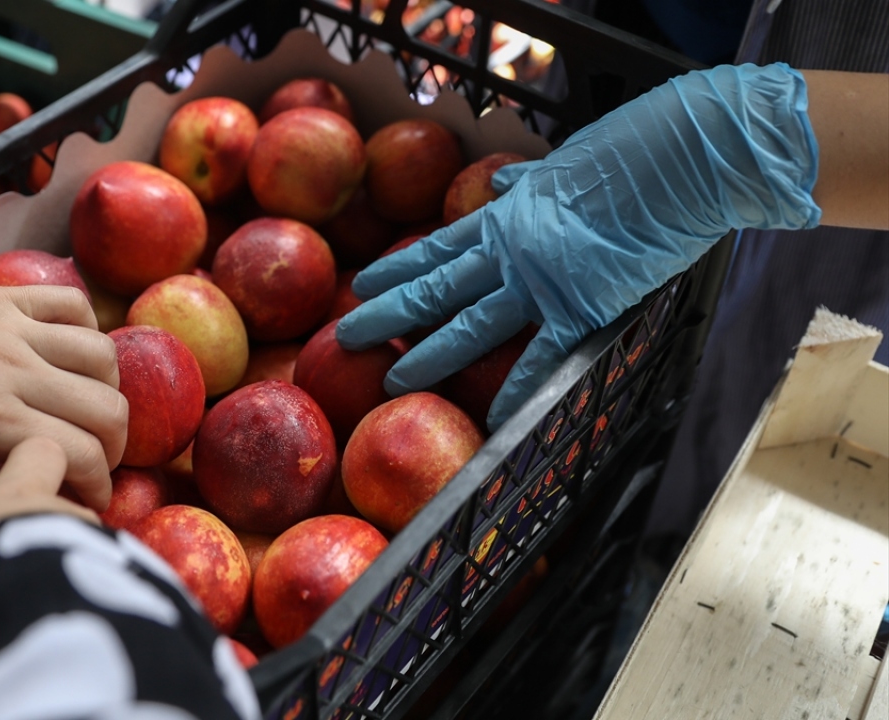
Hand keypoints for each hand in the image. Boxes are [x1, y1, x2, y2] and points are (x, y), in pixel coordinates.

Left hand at [0, 279, 126, 508]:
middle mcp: (18, 373)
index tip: (81, 502)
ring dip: (105, 388)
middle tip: (91, 462)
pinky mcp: (9, 298)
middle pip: (107, 409)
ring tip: (86, 409)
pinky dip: (86, 328)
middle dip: (113, 447)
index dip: (95, 487)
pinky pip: (73, 305)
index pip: (82, 455)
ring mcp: (18, 331)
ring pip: (101, 356)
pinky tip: (70, 352)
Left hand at [336, 63, 821, 428]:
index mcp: (506, 215)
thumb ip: (528, 179)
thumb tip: (499, 175)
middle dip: (385, 313)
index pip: (435, 248)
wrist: (681, 157)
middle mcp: (508, 250)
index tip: (360, 282)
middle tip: (343, 334)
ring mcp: (537, 280)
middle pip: (433, 287)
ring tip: (389, 377)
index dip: (396, 268)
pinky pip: (539, 358)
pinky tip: (490, 419)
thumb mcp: (563, 161)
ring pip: (467, 324)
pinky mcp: (578, 306)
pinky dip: (515, 390)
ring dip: (426, 353)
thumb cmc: (629, 150)